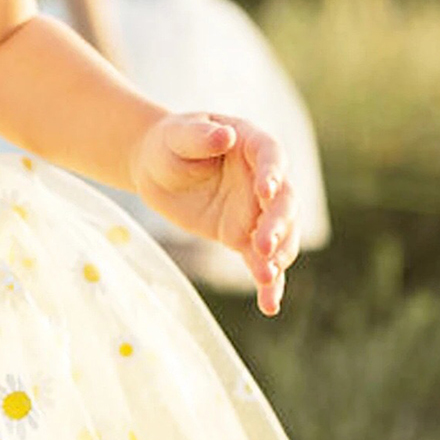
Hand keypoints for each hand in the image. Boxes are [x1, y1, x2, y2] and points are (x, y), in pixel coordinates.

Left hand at [130, 111, 299, 314]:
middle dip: (277, 224)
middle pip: (283, 202)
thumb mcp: (178, 135)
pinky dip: (268, 282)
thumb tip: (225, 136)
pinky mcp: (242, 236)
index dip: (272, 174)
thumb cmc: (169, 144)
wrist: (156, 169)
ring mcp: (256, 210)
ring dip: (279, 255)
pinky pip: (261, 261)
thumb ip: (200, 136)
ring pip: (281, 235)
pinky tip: (270, 305)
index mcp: (253, 144)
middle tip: (262, 245)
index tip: (266, 191)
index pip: (272, 157)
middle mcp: (264, 179)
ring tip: (268, 276)